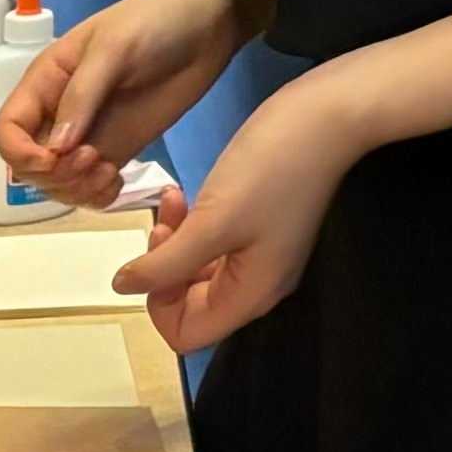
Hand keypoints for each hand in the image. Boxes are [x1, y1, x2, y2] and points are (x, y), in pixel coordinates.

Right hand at [10, 0, 242, 206]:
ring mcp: (87, 135)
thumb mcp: (114, 49)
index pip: (6, 131)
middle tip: (96, 162)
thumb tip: (56, 147)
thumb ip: (82, 96)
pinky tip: (117, 184)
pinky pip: (91, 187)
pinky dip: (97, 196)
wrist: (208, 23)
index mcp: (44, 83)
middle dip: (54, 175)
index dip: (19, 154)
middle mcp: (57, 113)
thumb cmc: (155, 21)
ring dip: (75, 190)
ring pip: (57, 183)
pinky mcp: (117, 150)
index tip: (54, 160)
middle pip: (28, 166)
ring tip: (110, 173)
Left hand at [105, 76, 356, 351]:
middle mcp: (256, 285)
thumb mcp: (211, 222)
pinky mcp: (258, 228)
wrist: (328, 116)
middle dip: (163, 268)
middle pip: (190, 304)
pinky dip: (191, 226)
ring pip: (195, 271)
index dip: (159, 305)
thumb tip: (123, 288)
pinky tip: (183, 195)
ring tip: (173, 202)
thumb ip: (165, 263)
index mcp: (250, 295)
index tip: (156, 260)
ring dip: (174, 241)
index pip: (187, 335)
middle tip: (162, 223)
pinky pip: (211, 245)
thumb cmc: (270, 170)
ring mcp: (260, 256)